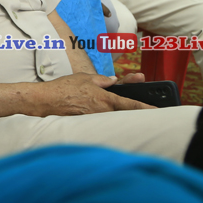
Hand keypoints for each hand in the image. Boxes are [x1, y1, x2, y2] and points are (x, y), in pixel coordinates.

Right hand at [37, 74, 153, 115]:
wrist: (45, 100)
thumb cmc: (63, 88)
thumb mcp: (85, 78)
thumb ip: (102, 80)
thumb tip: (113, 81)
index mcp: (105, 99)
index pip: (131, 104)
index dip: (146, 108)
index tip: (157, 111)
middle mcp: (102, 111)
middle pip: (123, 112)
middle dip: (130, 107)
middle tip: (136, 103)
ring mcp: (95, 119)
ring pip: (111, 116)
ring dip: (113, 110)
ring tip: (104, 103)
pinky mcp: (86, 124)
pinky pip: (99, 119)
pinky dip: (102, 115)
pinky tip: (92, 108)